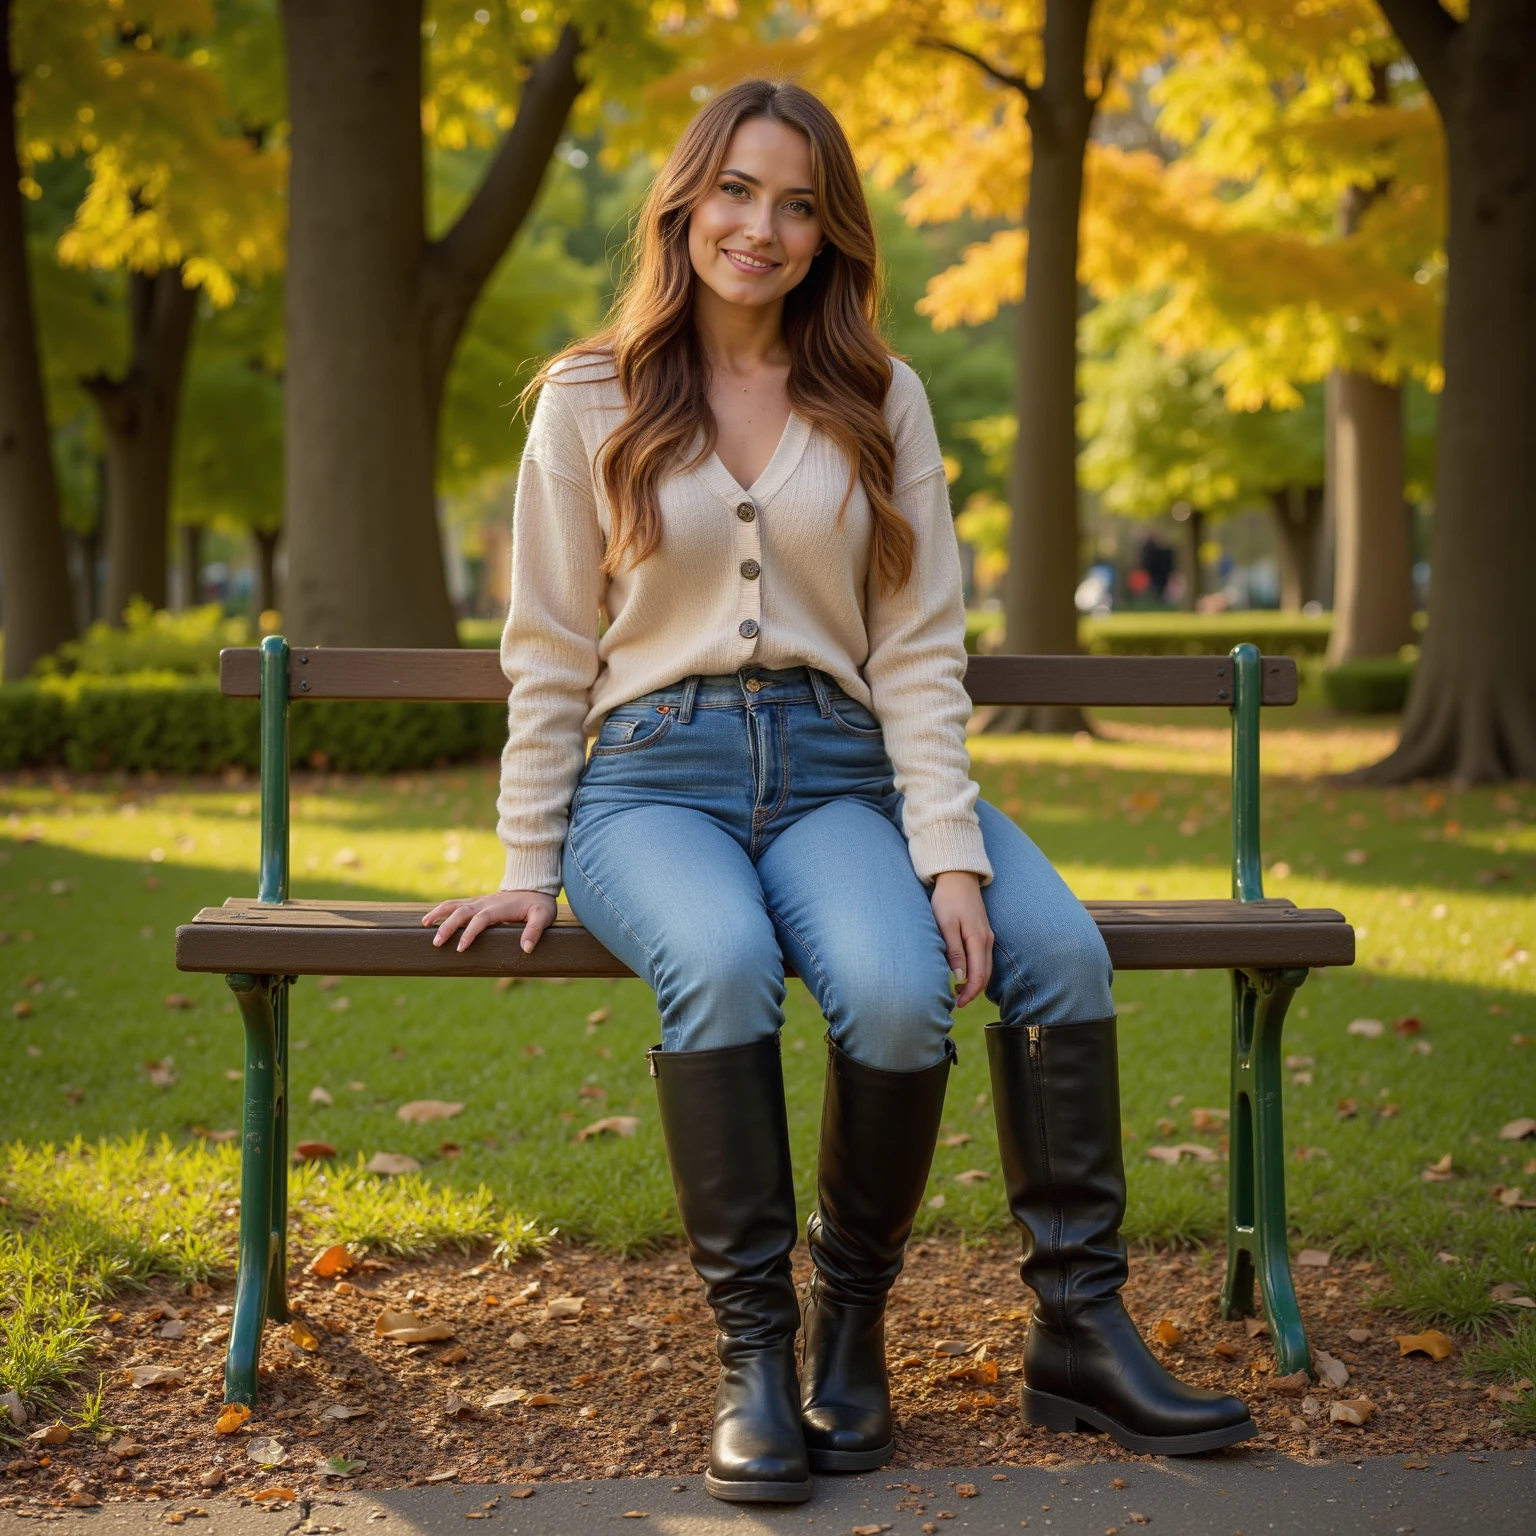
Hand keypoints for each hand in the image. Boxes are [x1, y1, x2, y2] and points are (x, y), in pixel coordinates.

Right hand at [422, 889, 556, 952]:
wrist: (534, 886)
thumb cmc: (539, 904)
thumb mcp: (543, 916)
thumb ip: (535, 930)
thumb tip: (526, 949)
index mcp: (499, 908)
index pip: (480, 920)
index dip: (470, 933)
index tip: (461, 948)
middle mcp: (486, 903)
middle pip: (462, 912)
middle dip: (447, 926)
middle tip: (436, 943)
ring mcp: (479, 901)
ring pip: (454, 904)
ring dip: (438, 913)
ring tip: (424, 925)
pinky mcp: (477, 902)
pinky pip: (456, 904)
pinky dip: (442, 909)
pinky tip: (431, 918)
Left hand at [931, 870, 992, 1008]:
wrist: (957, 876)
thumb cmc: (948, 899)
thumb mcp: (946, 925)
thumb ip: (954, 951)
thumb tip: (961, 976)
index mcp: (978, 940)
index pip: (979, 975)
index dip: (970, 993)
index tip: (957, 1004)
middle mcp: (986, 939)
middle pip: (985, 974)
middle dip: (972, 991)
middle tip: (955, 1001)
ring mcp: (986, 935)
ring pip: (985, 967)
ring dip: (974, 981)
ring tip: (957, 991)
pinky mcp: (982, 931)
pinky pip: (983, 957)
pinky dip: (976, 970)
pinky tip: (963, 972)